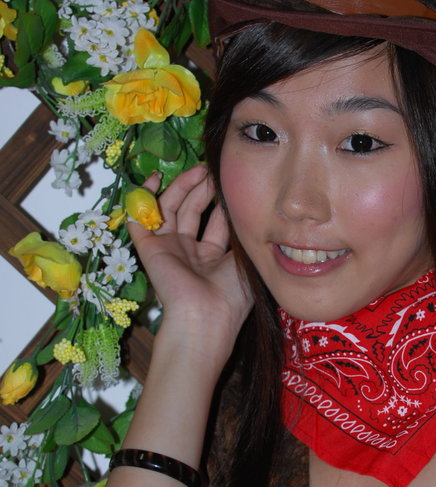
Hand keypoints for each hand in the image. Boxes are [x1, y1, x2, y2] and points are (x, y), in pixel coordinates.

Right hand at [127, 166, 252, 353]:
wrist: (205, 316)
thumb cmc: (231, 295)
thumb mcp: (244, 258)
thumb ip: (239, 232)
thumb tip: (242, 207)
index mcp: (213, 259)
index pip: (215, 222)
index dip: (220, 202)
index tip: (228, 181)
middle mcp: (189, 253)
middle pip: (192, 212)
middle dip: (202, 189)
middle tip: (211, 170)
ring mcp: (168, 250)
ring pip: (170, 210)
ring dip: (182, 188)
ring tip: (197, 170)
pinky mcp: (149, 249)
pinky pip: (140, 219)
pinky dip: (143, 198)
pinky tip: (154, 179)